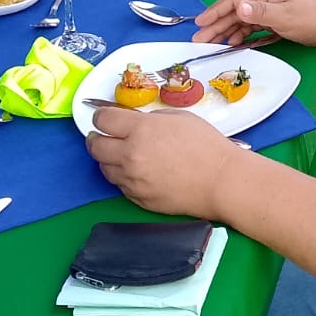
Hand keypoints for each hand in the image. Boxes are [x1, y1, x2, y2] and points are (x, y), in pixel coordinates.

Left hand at [87, 107, 242, 217]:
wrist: (219, 181)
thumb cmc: (206, 146)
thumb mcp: (179, 118)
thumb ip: (151, 119)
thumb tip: (134, 122)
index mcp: (140, 130)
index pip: (103, 120)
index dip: (101, 116)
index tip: (103, 117)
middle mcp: (130, 155)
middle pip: (95, 146)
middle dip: (96, 138)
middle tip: (103, 135)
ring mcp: (132, 180)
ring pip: (104, 168)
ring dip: (108, 159)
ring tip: (121, 154)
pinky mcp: (137, 198)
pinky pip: (120, 185)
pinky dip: (123, 177)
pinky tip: (136, 171)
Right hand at [192, 0, 315, 46]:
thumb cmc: (312, 19)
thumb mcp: (284, 17)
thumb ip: (259, 13)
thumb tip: (237, 7)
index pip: (233, 1)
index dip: (214, 12)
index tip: (199, 23)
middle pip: (235, 11)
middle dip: (216, 25)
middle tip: (199, 40)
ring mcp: (272, 10)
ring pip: (243, 20)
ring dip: (227, 31)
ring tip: (213, 44)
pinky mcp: (278, 21)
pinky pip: (254, 27)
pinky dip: (242, 35)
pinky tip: (235, 43)